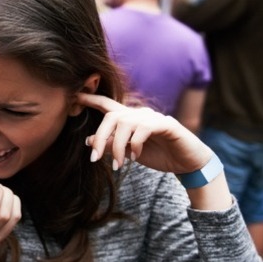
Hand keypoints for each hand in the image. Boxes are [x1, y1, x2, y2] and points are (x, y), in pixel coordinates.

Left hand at [78, 93, 213, 174]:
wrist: (187, 163)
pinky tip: (135, 157)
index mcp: (130, 119)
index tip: (74, 96)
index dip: (91, 99)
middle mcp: (140, 114)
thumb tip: (88, 140)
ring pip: (125, 124)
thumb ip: (111, 144)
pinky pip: (144, 129)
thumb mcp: (128, 153)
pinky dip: (135, 144)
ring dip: (117, 146)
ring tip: (117, 165)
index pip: (107, 105)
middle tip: (94, 158)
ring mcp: (153, 117)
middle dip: (100, 137)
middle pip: (112, 116)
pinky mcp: (166, 124)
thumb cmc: (158, 155)